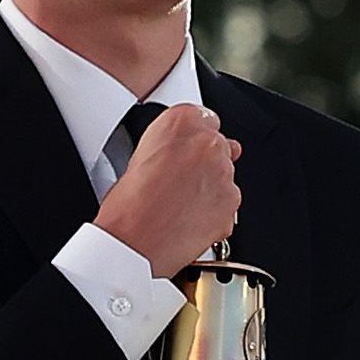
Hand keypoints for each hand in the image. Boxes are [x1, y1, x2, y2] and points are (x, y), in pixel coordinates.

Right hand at [97, 102, 240, 274]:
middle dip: (204, 161)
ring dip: (210, 185)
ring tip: (182, 203)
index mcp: (180, 123)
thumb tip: (180, 150)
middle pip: (218, 144)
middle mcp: (207, 143)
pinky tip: (191, 218)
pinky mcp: (232, 202)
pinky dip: (215, 209)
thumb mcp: (137, 155)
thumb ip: (168, 142)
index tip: (187, 147)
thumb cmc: (128, 206)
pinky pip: (229, 201)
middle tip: (181, 180)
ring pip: (225, 173)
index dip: (192, 136)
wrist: (134, 243)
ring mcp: (224, 174)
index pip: (202, 116)